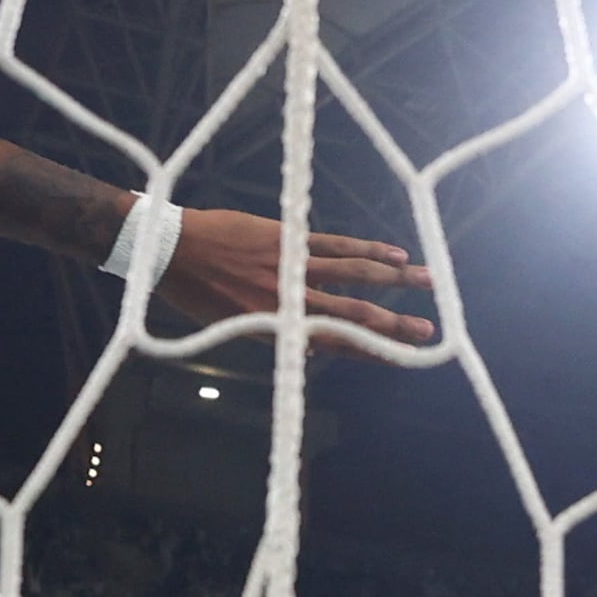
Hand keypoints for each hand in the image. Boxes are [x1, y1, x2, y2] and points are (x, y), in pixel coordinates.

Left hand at [154, 209, 433, 351]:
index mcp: (275, 328)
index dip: (372, 351)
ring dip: (395, 281)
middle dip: (395, 325)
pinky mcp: (288, 239)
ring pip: (354, 275)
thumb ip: (273, 333)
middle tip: (429, 333)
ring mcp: (292, 267)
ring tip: (428, 283)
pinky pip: (335, 245)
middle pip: (354, 315)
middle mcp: (289, 301)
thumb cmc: (192, 291)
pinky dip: (367, 250)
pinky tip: (394, 255)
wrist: (167, 249)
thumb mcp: (229, 327)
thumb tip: (310, 347)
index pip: (334, 344)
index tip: (403, 357)